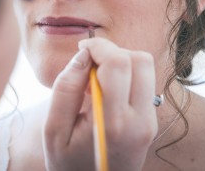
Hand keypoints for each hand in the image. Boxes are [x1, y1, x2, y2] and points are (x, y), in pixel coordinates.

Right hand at [43, 37, 157, 170]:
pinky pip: (144, 81)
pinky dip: (125, 74)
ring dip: (120, 61)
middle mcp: (140, 120)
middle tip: (88, 63)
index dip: (99, 46)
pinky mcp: (151, 121)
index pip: (119, 63)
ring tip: (96, 78)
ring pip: (145, 67)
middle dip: (112, 51)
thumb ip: (65, 88)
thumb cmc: (68, 164)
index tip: (81, 50)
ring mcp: (150, 121)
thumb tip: (83, 55)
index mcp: (113, 122)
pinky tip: (105, 89)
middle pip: (139, 60)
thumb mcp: (53, 130)